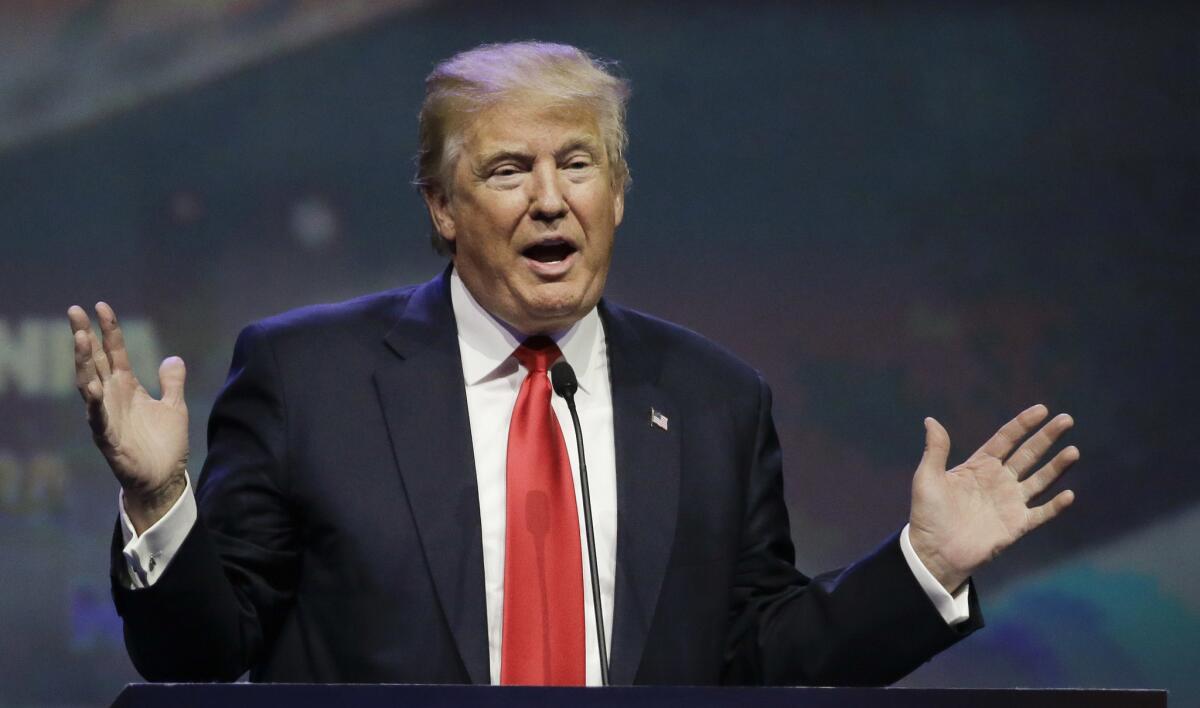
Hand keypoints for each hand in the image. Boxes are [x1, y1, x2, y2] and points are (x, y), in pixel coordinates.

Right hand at [68, 302, 188, 533]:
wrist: (163, 477)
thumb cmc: (165, 443)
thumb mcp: (174, 406)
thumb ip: (172, 382)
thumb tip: (173, 358)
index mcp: (127, 387)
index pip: (115, 351)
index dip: (109, 329)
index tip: (102, 306)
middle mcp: (112, 396)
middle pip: (95, 360)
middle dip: (84, 336)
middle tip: (75, 311)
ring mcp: (107, 414)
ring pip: (89, 383)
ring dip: (83, 362)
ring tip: (80, 338)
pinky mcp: (108, 436)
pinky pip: (97, 417)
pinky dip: (94, 403)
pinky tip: (90, 387)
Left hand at [907, 404, 1077, 592]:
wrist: (934, 552)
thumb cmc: (928, 515)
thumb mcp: (927, 478)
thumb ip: (935, 450)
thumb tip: (930, 420)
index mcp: (979, 466)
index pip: (1006, 439)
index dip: (1023, 424)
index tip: (1042, 409)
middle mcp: (998, 481)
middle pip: (1028, 454)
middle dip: (1047, 437)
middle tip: (1066, 420)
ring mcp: (1010, 502)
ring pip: (1040, 479)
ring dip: (1057, 466)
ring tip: (1073, 451)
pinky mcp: (1016, 525)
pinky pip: (1041, 513)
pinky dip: (1055, 505)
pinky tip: (1068, 494)